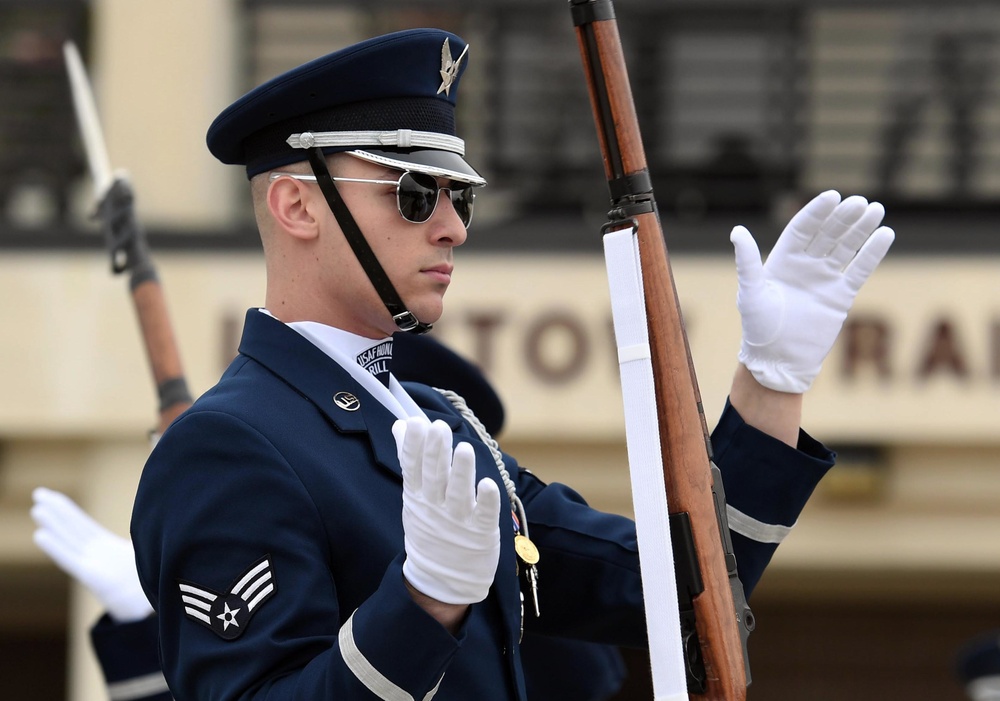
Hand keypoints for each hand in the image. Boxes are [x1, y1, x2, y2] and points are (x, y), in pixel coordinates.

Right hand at [31, 487, 152, 622]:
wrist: (154, 612)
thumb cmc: (149, 585)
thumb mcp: (145, 555)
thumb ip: (143, 540)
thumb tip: (155, 520)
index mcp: (108, 548)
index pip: (83, 524)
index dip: (67, 509)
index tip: (49, 495)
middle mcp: (97, 555)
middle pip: (74, 527)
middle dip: (57, 510)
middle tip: (38, 492)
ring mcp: (94, 566)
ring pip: (70, 540)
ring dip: (54, 523)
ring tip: (37, 508)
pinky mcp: (95, 579)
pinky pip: (72, 560)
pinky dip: (56, 548)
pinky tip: (40, 535)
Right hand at [393, 417, 500, 605]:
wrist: (441, 579)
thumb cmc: (430, 528)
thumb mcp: (414, 495)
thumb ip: (410, 459)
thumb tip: (400, 425)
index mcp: (419, 496)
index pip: (413, 468)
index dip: (414, 446)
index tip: (415, 423)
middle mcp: (436, 507)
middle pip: (435, 477)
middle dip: (436, 452)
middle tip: (439, 428)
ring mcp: (458, 520)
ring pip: (459, 494)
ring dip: (462, 472)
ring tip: (464, 449)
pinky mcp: (480, 532)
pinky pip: (484, 515)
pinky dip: (486, 501)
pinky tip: (488, 485)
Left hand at [730, 190, 893, 392]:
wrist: (779, 361)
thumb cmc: (758, 329)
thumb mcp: (751, 293)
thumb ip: (747, 262)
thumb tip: (737, 230)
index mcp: (781, 260)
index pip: (802, 229)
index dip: (817, 212)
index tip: (832, 196)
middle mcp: (804, 265)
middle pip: (827, 234)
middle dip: (842, 217)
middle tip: (859, 202)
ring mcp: (824, 279)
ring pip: (845, 247)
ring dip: (860, 229)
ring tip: (875, 209)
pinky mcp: (840, 296)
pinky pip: (858, 270)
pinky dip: (871, 254)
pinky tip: (885, 235)